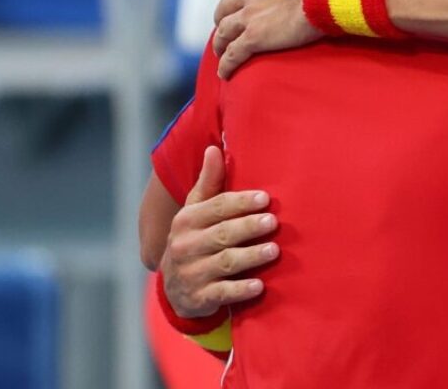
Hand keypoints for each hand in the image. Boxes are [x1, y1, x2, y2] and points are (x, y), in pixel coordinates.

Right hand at [160, 146, 279, 318]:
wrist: (174, 288)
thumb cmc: (193, 240)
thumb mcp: (194, 211)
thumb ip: (208, 182)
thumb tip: (214, 148)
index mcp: (186, 221)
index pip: (215, 207)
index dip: (240, 203)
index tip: (265, 198)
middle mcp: (185, 246)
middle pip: (221, 234)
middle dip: (248, 227)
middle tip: (273, 222)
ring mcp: (191, 274)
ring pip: (224, 262)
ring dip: (250, 256)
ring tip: (274, 250)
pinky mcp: (199, 299)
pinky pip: (222, 293)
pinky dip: (241, 290)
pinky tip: (259, 286)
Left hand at [212, 0, 340, 78]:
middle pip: (227, 5)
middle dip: (223, 16)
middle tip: (224, 26)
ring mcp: (251, 15)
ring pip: (225, 31)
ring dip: (220, 42)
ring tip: (221, 53)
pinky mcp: (255, 38)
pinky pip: (234, 53)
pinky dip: (227, 64)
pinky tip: (225, 73)